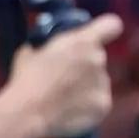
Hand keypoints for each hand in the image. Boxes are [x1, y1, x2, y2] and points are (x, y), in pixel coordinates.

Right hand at [4, 14, 122, 137]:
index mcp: (83, 42)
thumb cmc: (26, 79)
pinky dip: (89, 104)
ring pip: (99, 80)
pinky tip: (71, 108)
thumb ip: (53, 45)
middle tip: (65, 74)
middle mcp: (98, 60)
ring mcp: (104, 84)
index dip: (105, 29)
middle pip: (98, 57)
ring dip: (86, 84)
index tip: (98, 36)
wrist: (28, 112)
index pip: (112, 25)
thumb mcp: (33, 50)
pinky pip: (100, 100)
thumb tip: (53, 48)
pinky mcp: (104, 105)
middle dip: (84, 62)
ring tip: (65, 95)